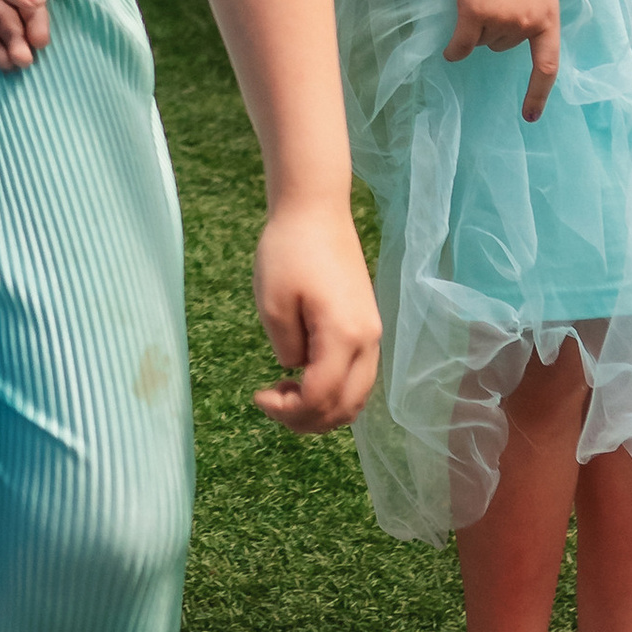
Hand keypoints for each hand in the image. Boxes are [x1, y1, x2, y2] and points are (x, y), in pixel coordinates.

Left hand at [249, 193, 381, 430]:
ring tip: (286, 396)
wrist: (316, 210)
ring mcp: (373, 334)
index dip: (289, 410)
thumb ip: (286, 348)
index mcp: (344, 335)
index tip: (258, 396)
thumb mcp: (272, 304)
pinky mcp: (368, 326)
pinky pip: (359, 376)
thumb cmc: (288, 251)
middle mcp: (368, 340)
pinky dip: (335, 391)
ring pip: (358, 396)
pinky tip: (305, 379)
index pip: (322, 397)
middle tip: (271, 405)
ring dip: (324, 409)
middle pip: (348, 407)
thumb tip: (297, 370)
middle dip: (308, 420)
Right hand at [445, 0, 560, 122]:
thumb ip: (533, 9)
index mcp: (549, 16)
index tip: (529, 116)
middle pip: (503, 46)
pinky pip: (462, 45)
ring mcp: (502, 21)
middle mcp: (528, 24)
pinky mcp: (474, 14)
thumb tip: (516, 32)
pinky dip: (455, 49)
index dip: (538, 93)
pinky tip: (451, 51)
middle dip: (495, 27)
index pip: (548, 65)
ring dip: (477, 24)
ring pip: (483, 41)